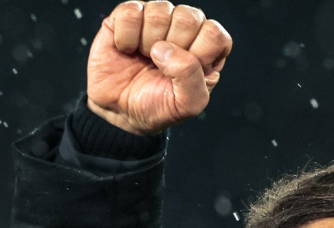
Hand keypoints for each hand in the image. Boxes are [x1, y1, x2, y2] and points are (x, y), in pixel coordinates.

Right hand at [86, 1, 232, 135]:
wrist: (118, 110)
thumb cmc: (155, 106)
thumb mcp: (185, 105)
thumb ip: (191, 79)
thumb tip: (167, 49)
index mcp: (206, 49)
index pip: (215, 34)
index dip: (199, 54)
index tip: (183, 74)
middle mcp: (184, 29)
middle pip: (189, 19)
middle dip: (173, 49)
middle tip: (161, 67)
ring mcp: (157, 19)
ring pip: (160, 12)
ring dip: (147, 44)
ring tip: (144, 58)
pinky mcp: (130, 16)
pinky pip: (131, 13)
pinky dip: (126, 37)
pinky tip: (127, 49)